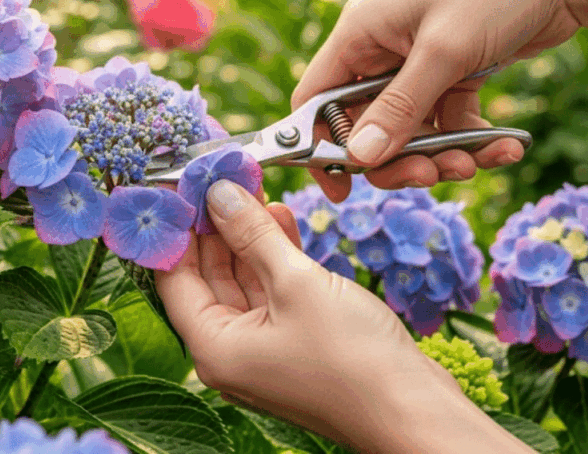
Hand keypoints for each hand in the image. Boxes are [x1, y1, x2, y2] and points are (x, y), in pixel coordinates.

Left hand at [155, 180, 534, 452]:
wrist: (413, 409)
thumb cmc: (353, 358)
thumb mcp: (296, 282)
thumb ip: (253, 235)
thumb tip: (219, 194)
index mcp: (213, 347)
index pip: (174, 276)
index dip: (177, 228)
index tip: (183, 186)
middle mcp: (230, 352)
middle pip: (207, 277)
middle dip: (216, 225)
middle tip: (222, 178)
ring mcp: (262, 349)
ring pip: (242, 281)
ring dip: (248, 236)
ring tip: (254, 189)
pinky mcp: (293, 343)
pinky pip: (271, 293)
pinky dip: (275, 257)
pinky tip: (281, 218)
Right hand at [292, 0, 587, 201]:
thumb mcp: (443, 52)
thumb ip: (399, 109)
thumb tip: (359, 160)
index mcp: (360, 33)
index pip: (317, 98)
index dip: (319, 146)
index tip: (340, 189)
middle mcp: (381, 50)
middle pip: (366, 126)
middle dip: (397, 158)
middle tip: (429, 177)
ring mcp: (418, 63)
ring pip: (411, 132)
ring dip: (441, 155)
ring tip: (476, 161)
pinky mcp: (454, 74)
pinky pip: (448, 123)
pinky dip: (472, 141)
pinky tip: (505, 146)